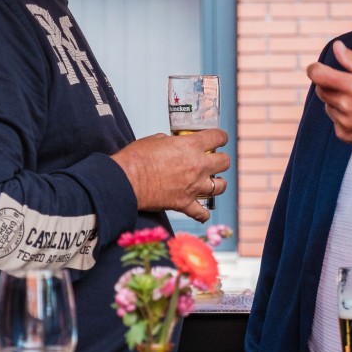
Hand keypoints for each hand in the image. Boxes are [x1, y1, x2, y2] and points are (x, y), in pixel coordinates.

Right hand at [113, 129, 228, 223]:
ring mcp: (193, 186)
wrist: (126, 180)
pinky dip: (203, 213)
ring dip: (218, 184)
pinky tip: (203, 212)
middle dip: (222, 160)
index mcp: (191, 146)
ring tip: (213, 183)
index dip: (221, 137)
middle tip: (216, 160)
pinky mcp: (184, 203)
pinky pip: (202, 212)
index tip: (220, 139)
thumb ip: (170, 142)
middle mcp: (197, 166)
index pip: (217, 137)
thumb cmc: (136, 158)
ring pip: (220, 187)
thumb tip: (171, 145)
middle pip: (224, 162)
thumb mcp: (155, 140)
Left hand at [306, 40, 351, 162]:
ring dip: (336, 99)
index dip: (315, 68)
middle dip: (329, 83)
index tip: (318, 67)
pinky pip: (334, 119)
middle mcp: (345, 106)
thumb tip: (337, 47)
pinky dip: (342, 114)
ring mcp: (343, 122)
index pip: (318, 75)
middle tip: (349, 84)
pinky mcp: (343, 134)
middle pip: (321, 89)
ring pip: (327, 104)